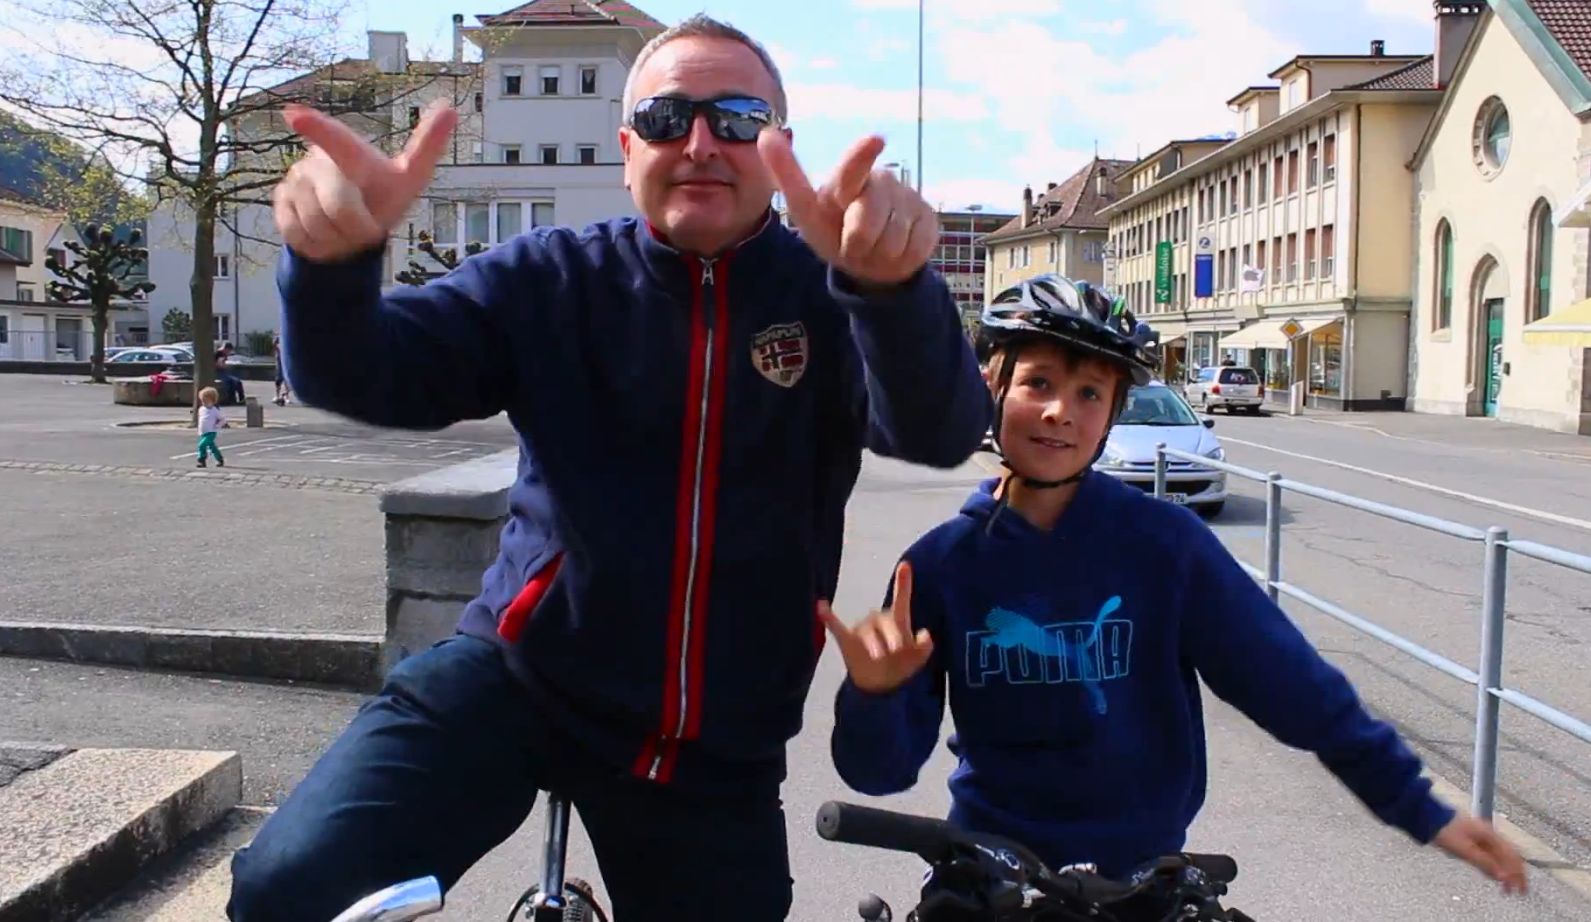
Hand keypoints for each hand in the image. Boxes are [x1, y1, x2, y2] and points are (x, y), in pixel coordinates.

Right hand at [273, 101, 458, 261]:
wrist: (355, 230)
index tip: (294, 116)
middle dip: (358, 227)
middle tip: (367, 230)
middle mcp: (317, 159)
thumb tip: (450, 107)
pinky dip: (317, 245)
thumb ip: (428, 145)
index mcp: (350, 151)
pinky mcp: (280, 202)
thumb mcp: (412, 176)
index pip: (334, 139)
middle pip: (338, 205)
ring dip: (338, 239)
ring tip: (345, 230)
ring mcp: (295, 179)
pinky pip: (297, 233)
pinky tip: (325, 234)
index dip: (315, 128)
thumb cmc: (384, 197)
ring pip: (315, 224)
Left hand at [759, 130, 937, 286]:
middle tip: (851, 243)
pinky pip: (914, 247)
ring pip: (892, 239)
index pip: (853, 167)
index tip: (875, 141)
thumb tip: (766, 133)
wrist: (870, 262)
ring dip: (878, 253)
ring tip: (874, 246)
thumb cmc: (833, 230)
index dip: (862, 155)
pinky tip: (897, 247)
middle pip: (867, 220)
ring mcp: (908, 198)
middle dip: (855, 242)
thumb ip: (788, 174)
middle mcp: (880, 181)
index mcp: (847, 179)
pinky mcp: (928, 218)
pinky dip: (901, 257)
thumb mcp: (806, 210)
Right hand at [818, 561, 933, 693]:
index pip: (901, 599)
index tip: (905, 564)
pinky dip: (827, 616)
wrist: (880, 686)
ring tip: (879, 656)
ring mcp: (862, 631)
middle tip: (898, 649)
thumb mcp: (916, 659)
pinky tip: (820, 606)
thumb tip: (926, 634)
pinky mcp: (846, 640)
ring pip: (867, 631)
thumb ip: (924, 648)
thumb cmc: (900, 666)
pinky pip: (835, 626)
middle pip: (885, 620)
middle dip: (892, 634)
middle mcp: (879, 622)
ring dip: (873, 642)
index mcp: (898, 622)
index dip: (903, 582)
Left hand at [1432, 813, 1527, 894]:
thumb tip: (1502, 877)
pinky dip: (1496, 865)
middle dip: (1516, 874)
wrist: (1428, 816)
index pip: (1512, 857)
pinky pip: (1490, 853)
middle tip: (1518, 890)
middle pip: (1509, 856)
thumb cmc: (1445, 831)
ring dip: (1506, 870)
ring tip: (1506, 887)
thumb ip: (1484, 863)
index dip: (1518, 874)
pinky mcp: (1474, 838)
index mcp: (1491, 835)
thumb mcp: (1464, 850)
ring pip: (1501, 855)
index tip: (1520, 889)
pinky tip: (1494, 874)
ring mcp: (1482, 835)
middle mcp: (1489, 834)